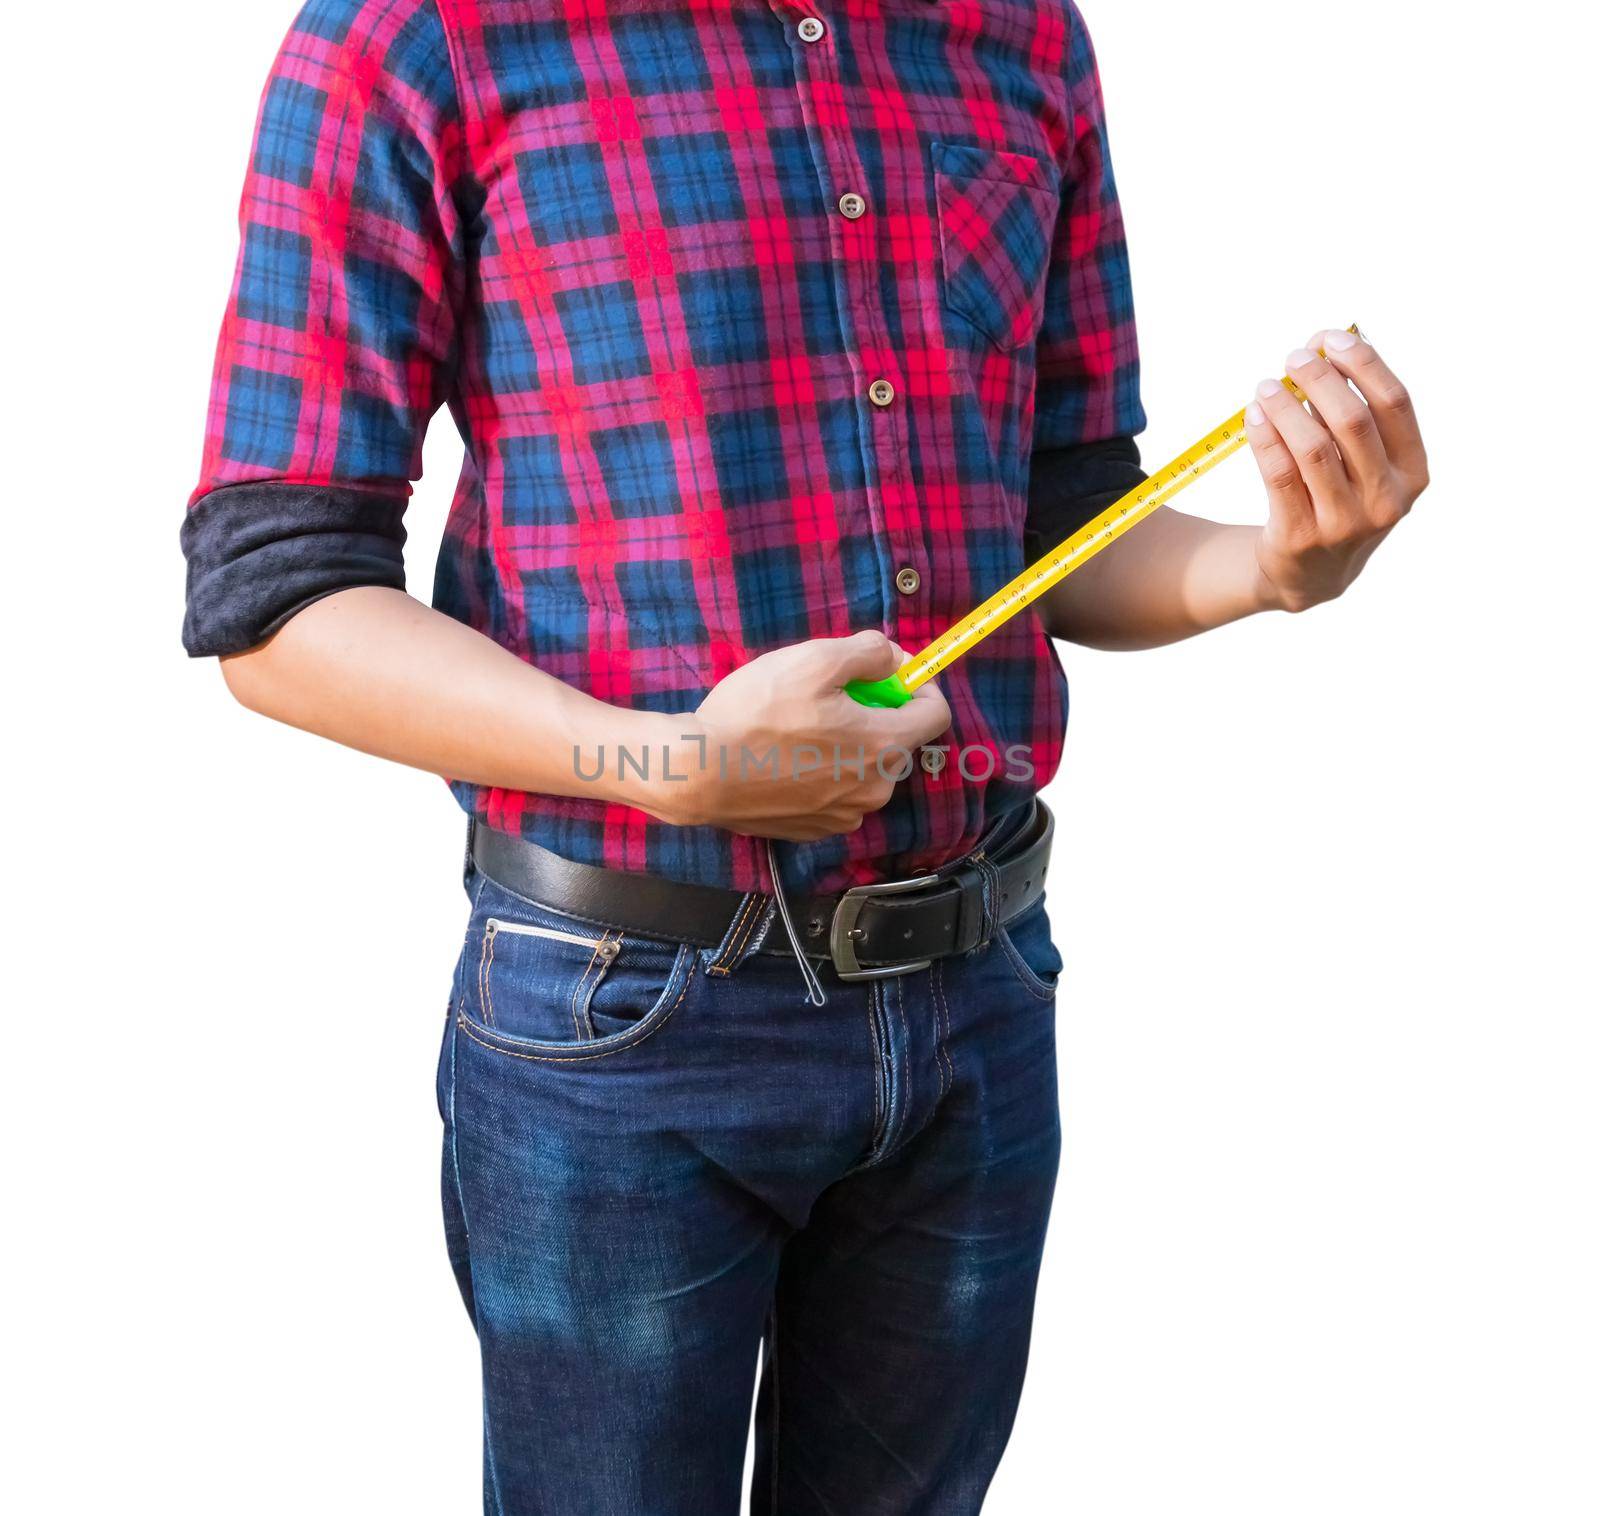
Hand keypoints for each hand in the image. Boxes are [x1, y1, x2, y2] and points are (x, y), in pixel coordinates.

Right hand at [662, 631, 950, 841]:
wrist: (698, 773)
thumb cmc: (756, 713)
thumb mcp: (813, 660)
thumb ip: (867, 653)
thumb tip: (891, 659)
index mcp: (885, 746)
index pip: (936, 713)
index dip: (918, 684)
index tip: (889, 670)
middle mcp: (876, 789)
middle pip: (896, 740)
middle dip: (875, 713)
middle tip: (829, 693)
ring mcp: (845, 816)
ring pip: (864, 768)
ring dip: (847, 744)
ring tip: (800, 726)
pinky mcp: (815, 831)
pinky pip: (836, 793)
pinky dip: (823, 772)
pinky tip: (786, 758)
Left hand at [1245, 330, 1428, 612]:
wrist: (1310, 574)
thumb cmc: (1339, 497)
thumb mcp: (1364, 463)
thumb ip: (1355, 411)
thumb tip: (1326, 347)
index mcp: (1413, 472)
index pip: (1395, 404)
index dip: (1363, 363)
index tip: (1331, 338)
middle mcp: (1386, 500)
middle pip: (1353, 421)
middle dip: (1321, 380)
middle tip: (1293, 358)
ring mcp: (1344, 523)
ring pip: (1313, 448)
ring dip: (1286, 407)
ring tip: (1267, 385)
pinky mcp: (1300, 536)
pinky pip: (1278, 475)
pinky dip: (1265, 437)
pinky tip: (1254, 414)